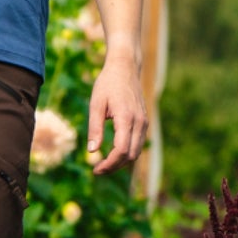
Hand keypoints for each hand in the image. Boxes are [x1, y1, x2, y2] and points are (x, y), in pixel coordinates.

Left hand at [87, 52, 146, 174]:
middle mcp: (139, 123)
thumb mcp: (96, 104)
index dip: (109, 164)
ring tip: (103, 165)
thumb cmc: (108, 84)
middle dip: (114, 167)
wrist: (125, 67)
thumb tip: (92, 151)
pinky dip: (127, 153)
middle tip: (97, 170)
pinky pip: (138, 144)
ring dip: (121, 162)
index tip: (95, 170)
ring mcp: (144, 123)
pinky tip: (113, 154)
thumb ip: (95, 128)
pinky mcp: (144, 122)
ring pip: (136, 152)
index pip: (121, 150)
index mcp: (126, 118)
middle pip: (130, 156)